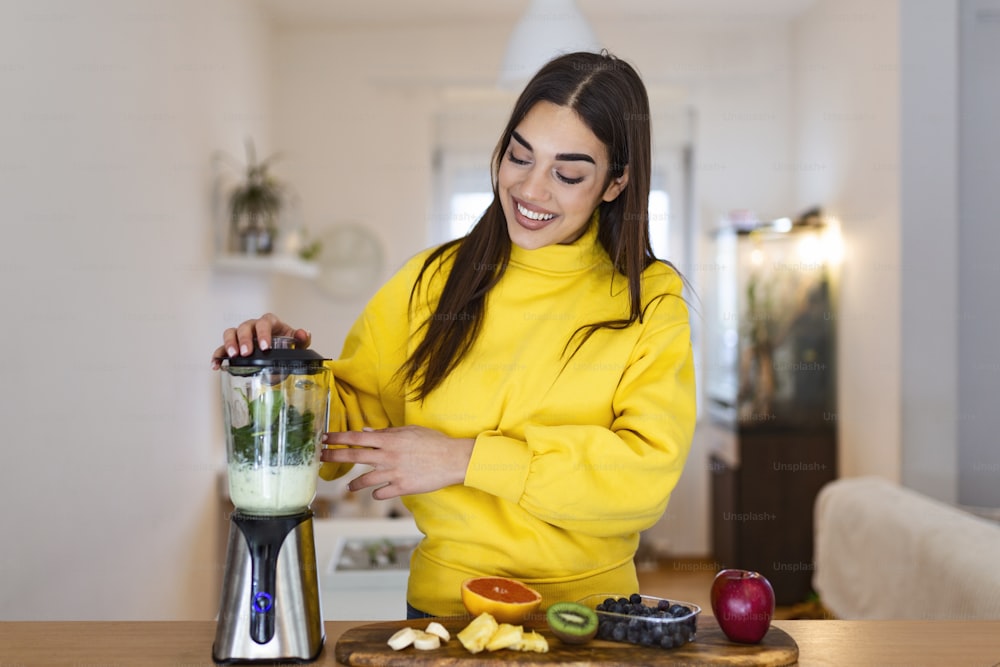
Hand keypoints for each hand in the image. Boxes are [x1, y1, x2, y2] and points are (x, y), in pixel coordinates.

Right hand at [210, 312, 310, 368]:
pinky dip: (218, 355)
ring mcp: (241, 336)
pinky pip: (221, 348)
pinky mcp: (233, 347)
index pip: (264, 323)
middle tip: (247, 353)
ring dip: (229, 343)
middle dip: (245, 339)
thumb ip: (301, 339)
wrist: (278, 352)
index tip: (265, 347)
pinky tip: (216, 365)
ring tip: (233, 356)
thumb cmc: (286, 344)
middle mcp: (253, 327)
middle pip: (244, 327)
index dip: (263, 333)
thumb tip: (304, 334)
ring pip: (230, 332)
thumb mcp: (296, 342)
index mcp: (269, 323)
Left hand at [321, 426, 473, 499]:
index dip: (338, 438)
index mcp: (389, 439)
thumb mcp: (410, 431)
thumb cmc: (434, 442)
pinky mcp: (401, 487)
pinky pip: (381, 492)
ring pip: (364, 480)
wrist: (452, 459)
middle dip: (334, 456)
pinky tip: (376, 492)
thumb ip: (387, 433)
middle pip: (354, 456)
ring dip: (353, 484)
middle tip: (321, 457)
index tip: (325, 438)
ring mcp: (393, 473)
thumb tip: (367, 433)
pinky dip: (376, 492)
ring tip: (349, 486)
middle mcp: (388, 455)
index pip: (357, 437)